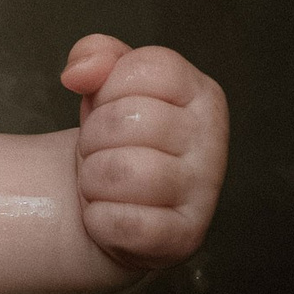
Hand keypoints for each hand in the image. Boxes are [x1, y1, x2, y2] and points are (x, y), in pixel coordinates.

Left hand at [59, 34, 226, 270]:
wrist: (120, 202)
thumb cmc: (119, 136)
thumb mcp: (109, 84)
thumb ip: (97, 55)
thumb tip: (80, 73)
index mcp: (203, 95)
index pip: (144, 68)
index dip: (109, 87)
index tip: (110, 105)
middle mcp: (213, 142)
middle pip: (127, 119)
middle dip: (94, 136)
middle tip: (102, 150)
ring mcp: (204, 193)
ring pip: (122, 172)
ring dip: (93, 177)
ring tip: (103, 181)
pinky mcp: (185, 237)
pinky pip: (123, 222)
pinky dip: (99, 219)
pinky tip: (108, 214)